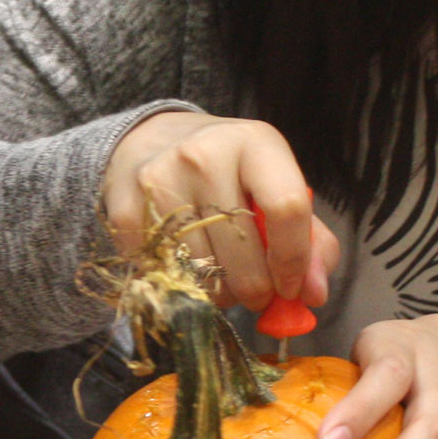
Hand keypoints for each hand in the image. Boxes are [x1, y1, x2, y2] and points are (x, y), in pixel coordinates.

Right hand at [103, 110, 340, 309]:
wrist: (150, 142)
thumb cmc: (228, 174)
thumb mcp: (275, 187)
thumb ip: (310, 240)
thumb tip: (312, 296)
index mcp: (254, 143)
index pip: (286, 207)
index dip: (294, 259)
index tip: (292, 288)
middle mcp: (204, 154)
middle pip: (242, 248)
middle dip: (256, 288)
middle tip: (256, 295)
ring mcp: (160, 179)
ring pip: (200, 268)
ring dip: (217, 291)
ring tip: (220, 278)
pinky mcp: (125, 207)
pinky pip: (163, 271)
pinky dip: (180, 283)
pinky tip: (186, 266)